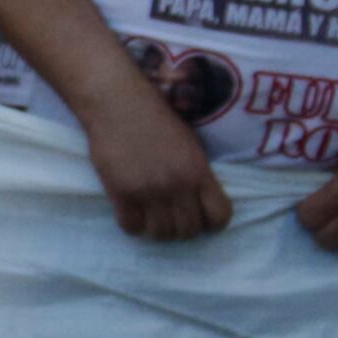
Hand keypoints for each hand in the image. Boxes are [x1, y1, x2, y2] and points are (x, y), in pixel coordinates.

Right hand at [87, 93, 233, 242]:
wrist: (118, 103)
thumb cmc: (156, 119)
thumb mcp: (190, 145)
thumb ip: (197, 175)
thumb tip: (199, 203)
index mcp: (199, 171)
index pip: (219, 217)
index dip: (212, 222)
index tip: (201, 216)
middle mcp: (177, 185)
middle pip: (189, 231)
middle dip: (183, 228)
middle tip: (173, 217)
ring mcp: (148, 191)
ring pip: (161, 234)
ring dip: (158, 229)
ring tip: (152, 217)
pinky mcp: (121, 193)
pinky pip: (132, 227)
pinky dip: (133, 224)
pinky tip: (132, 211)